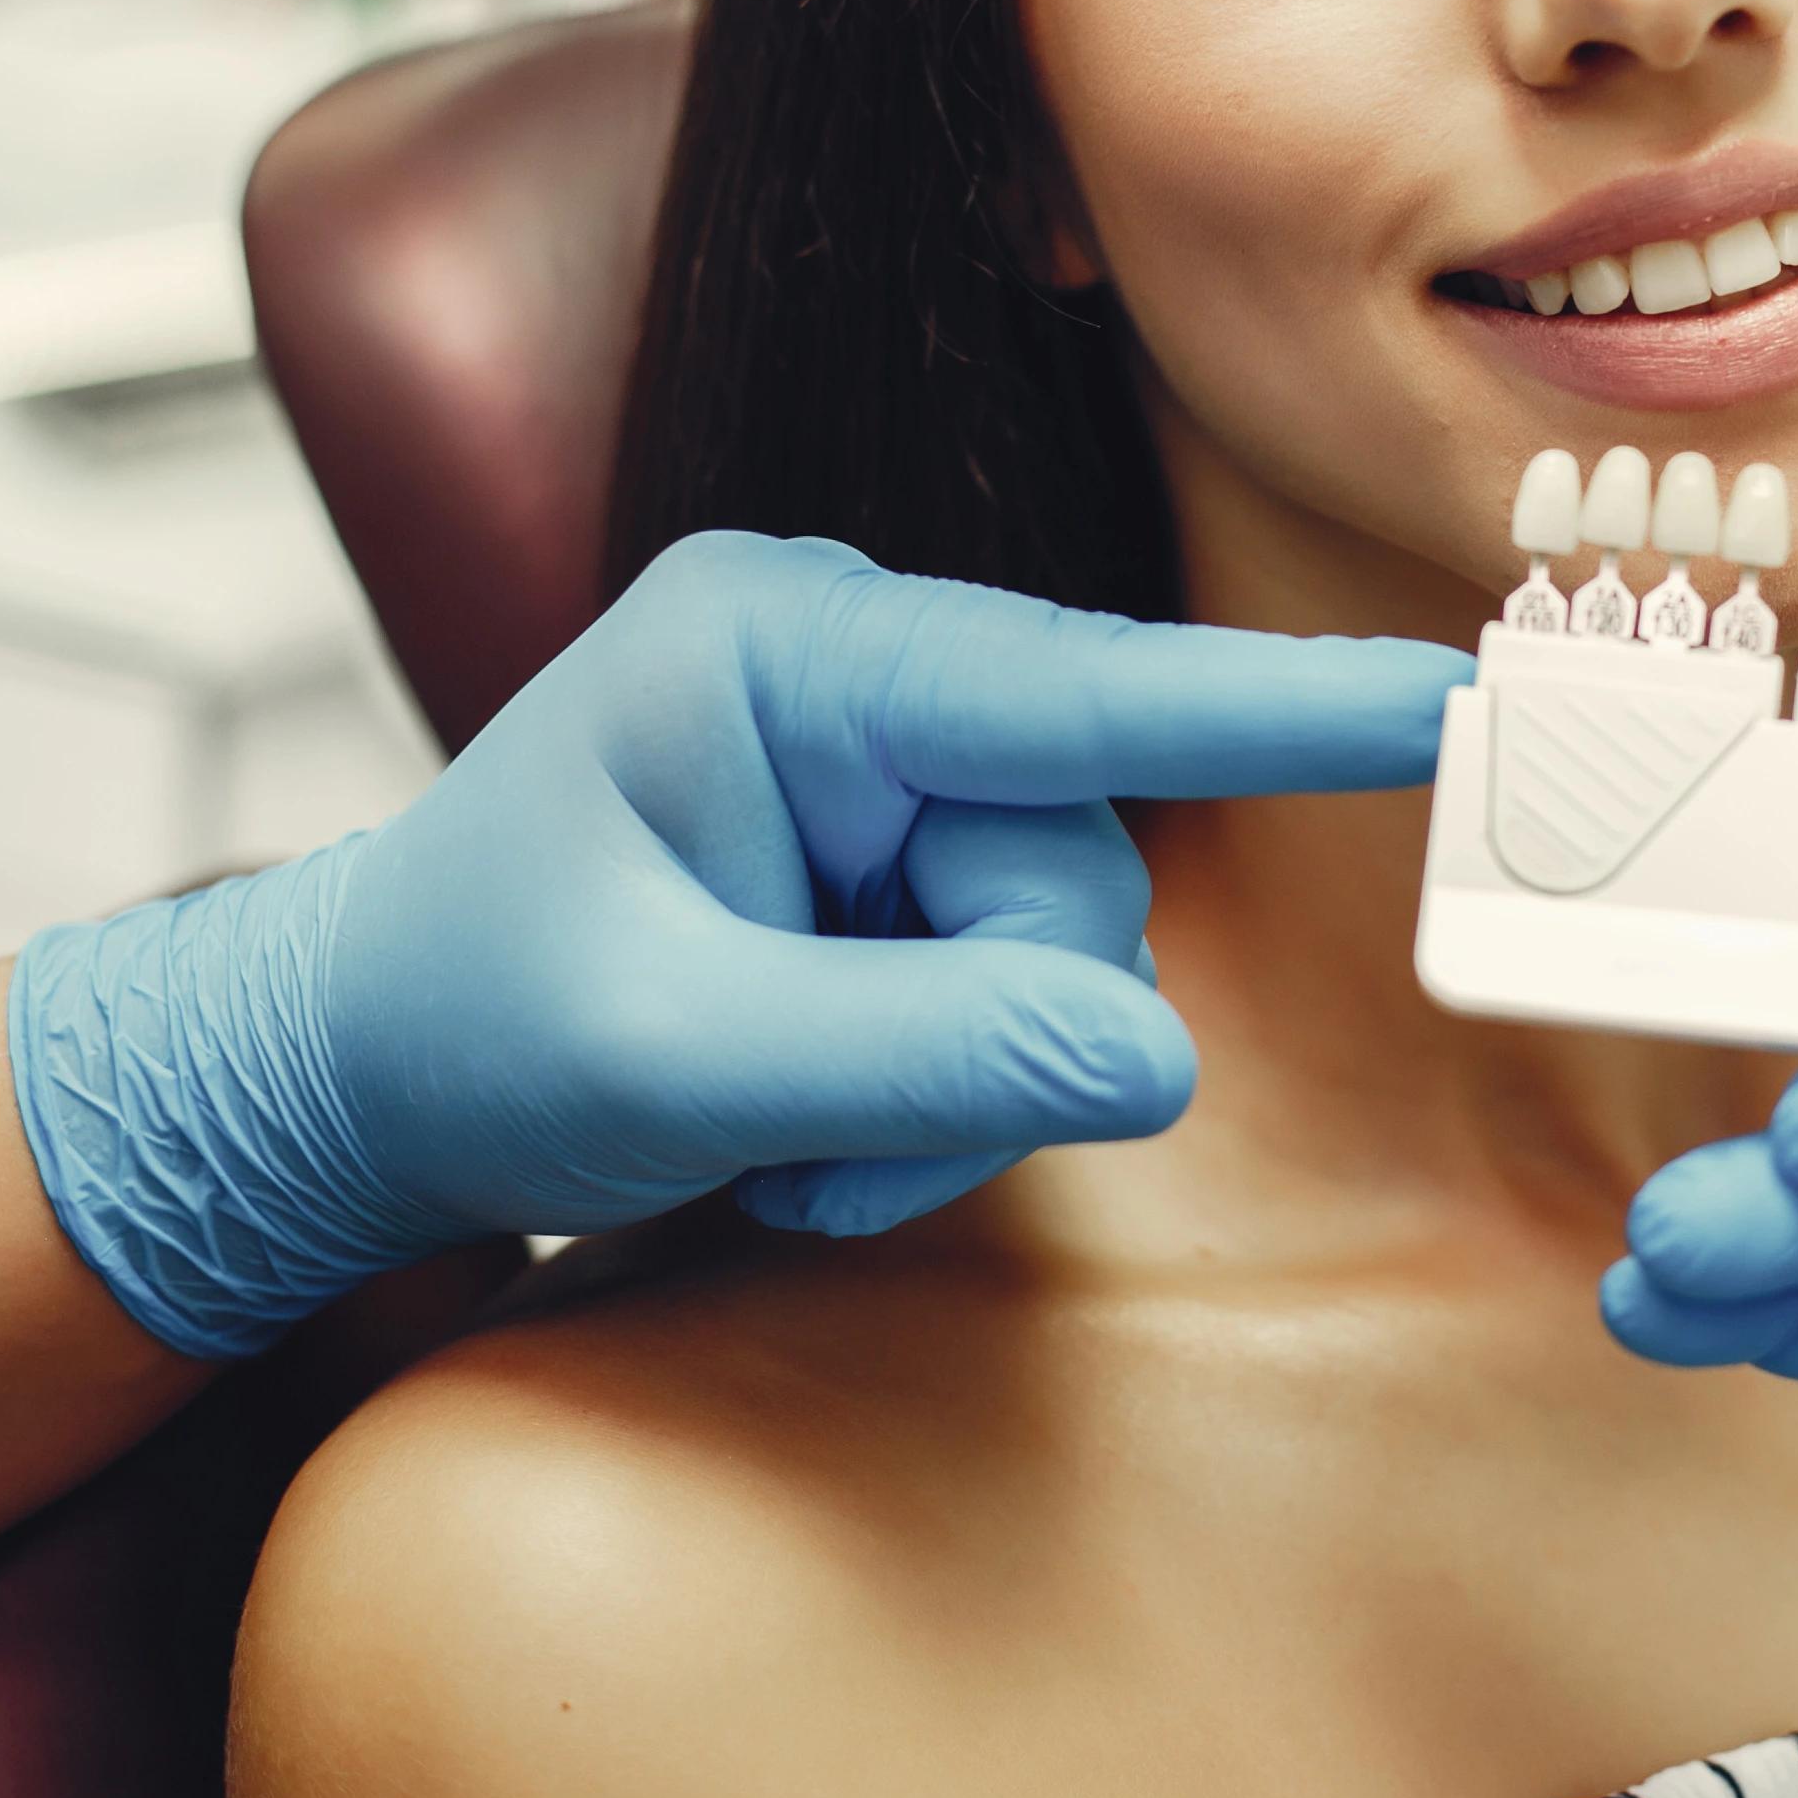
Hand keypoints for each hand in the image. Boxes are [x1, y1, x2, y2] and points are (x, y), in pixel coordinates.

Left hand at [12, 531, 1467, 1357]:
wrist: (344, 1069)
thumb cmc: (459, 1027)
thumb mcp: (673, 1058)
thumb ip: (922, 1051)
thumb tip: (1156, 1057)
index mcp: (785, 648)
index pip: (1076, 686)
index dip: (1280, 708)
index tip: (1453, 698)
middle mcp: (852, 669)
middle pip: (1074, 866)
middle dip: (985, 1037)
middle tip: (827, 1149)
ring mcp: (877, 755)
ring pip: (1062, 942)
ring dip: (952, 1088)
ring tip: (791, 1146)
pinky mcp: (889, 841)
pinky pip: (1011, 979)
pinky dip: (934, 1089)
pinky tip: (809, 1126)